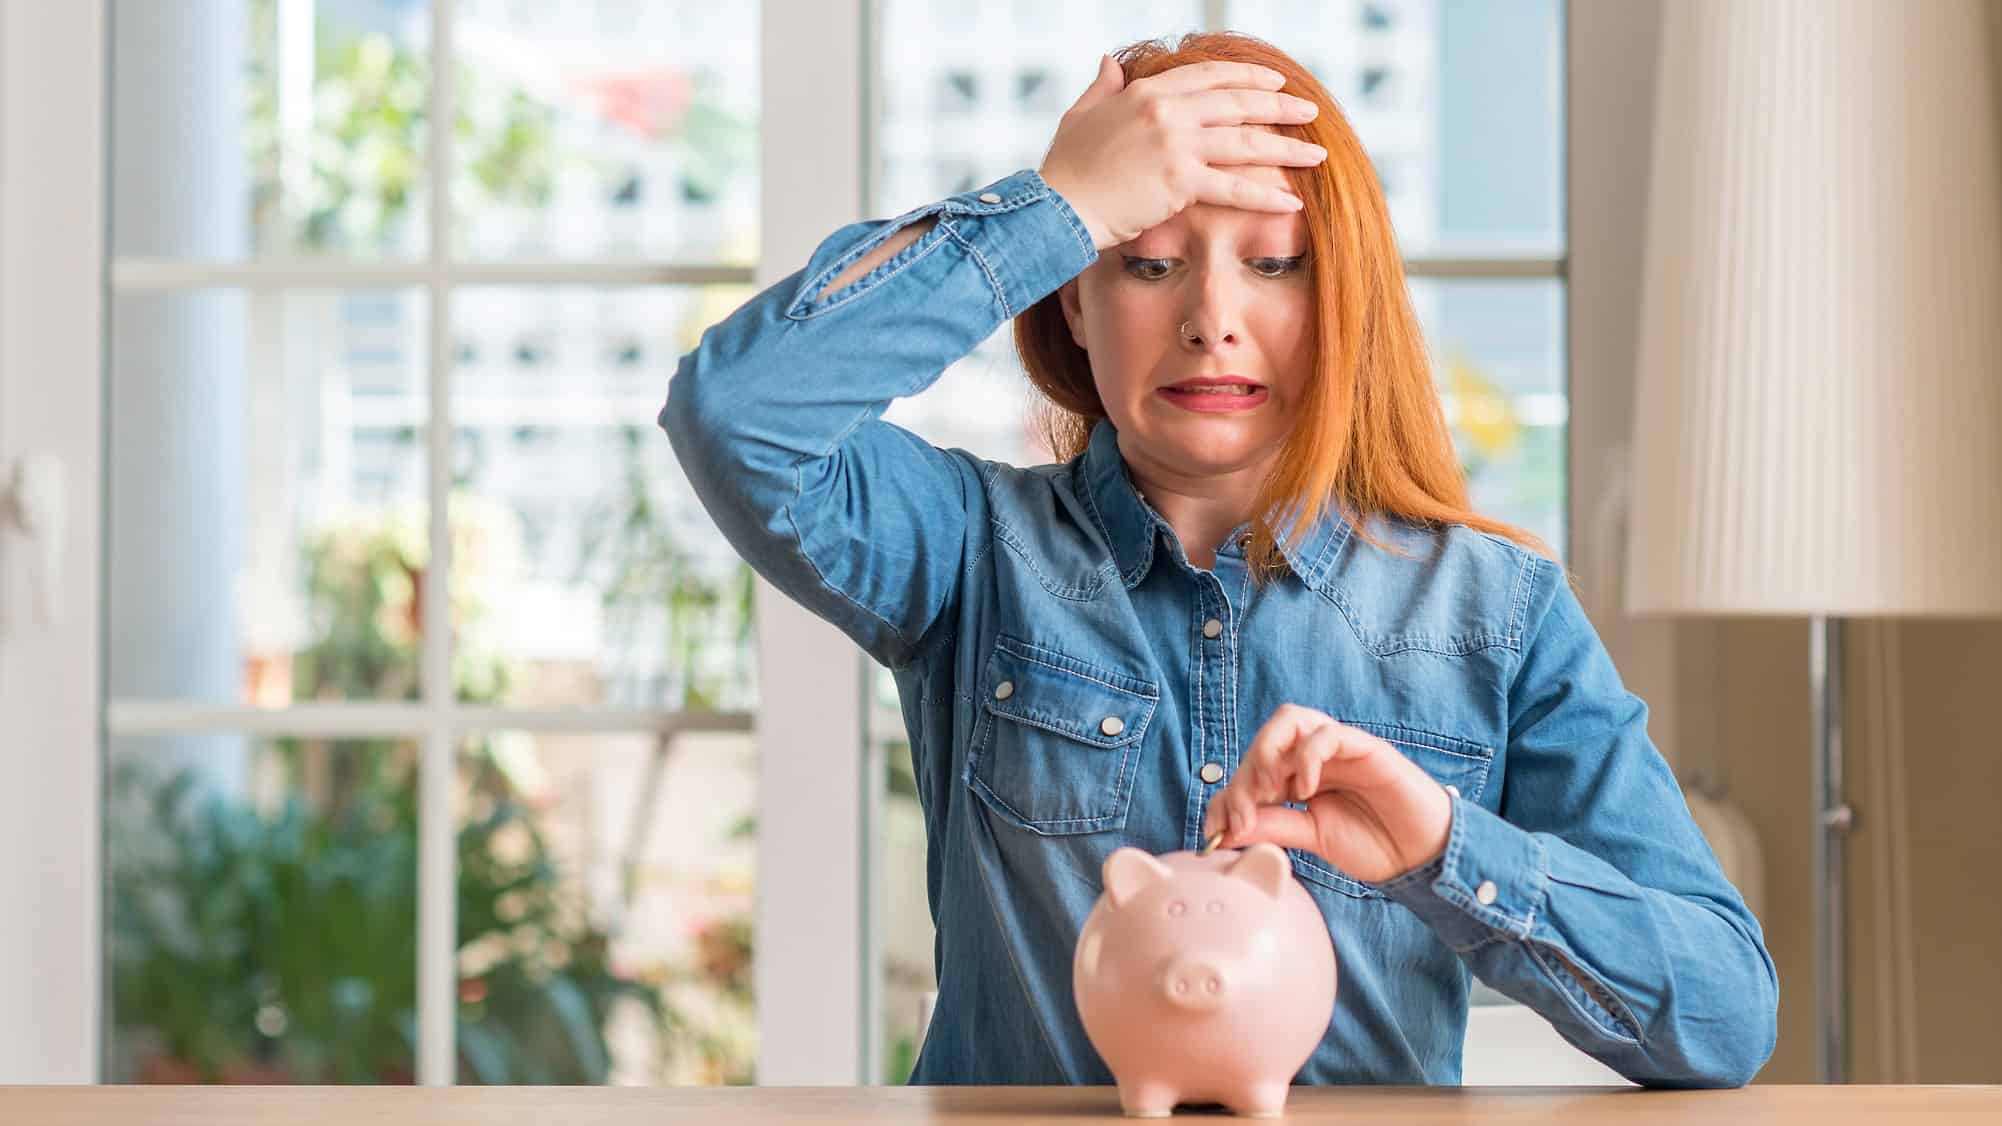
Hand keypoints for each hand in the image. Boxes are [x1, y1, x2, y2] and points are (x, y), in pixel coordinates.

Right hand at [1037, 56, 1326, 250]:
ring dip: (1286, 149)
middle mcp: (1167, 111)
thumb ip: (1102, 88)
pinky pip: (1233, 187)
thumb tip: (1108, 63)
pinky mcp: (1180, 181)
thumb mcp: (1081, 115)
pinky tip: (1291, 201)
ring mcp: (1176, 144)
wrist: (1056, 206)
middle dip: (1280, 107)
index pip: (1210, 77)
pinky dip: (1265, 195)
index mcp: (1148, 93)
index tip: (1275, 82)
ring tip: (1317, 155)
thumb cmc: (1065, 168)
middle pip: (1238, 104)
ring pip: (1245, 142)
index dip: (1247, 77)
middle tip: (1310, 112)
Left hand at [1202, 705, 1453, 883]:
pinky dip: (1308, 756)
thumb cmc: (1374, 842)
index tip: (1215, 833)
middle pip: (1264, 739)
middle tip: (1242, 816)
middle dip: (1243, 777)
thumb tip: (1226, 828)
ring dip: (1267, 752)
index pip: (1250, 770)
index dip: (1226, 797)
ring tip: (1268, 791)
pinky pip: (1328, 734)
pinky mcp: (1365, 747)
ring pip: (1290, 719)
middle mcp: (1314, 755)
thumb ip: (1274, 825)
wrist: (1423, 855)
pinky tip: (1305, 789)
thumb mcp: (1312, 837)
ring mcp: (1339, 748)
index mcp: (1297, 776)